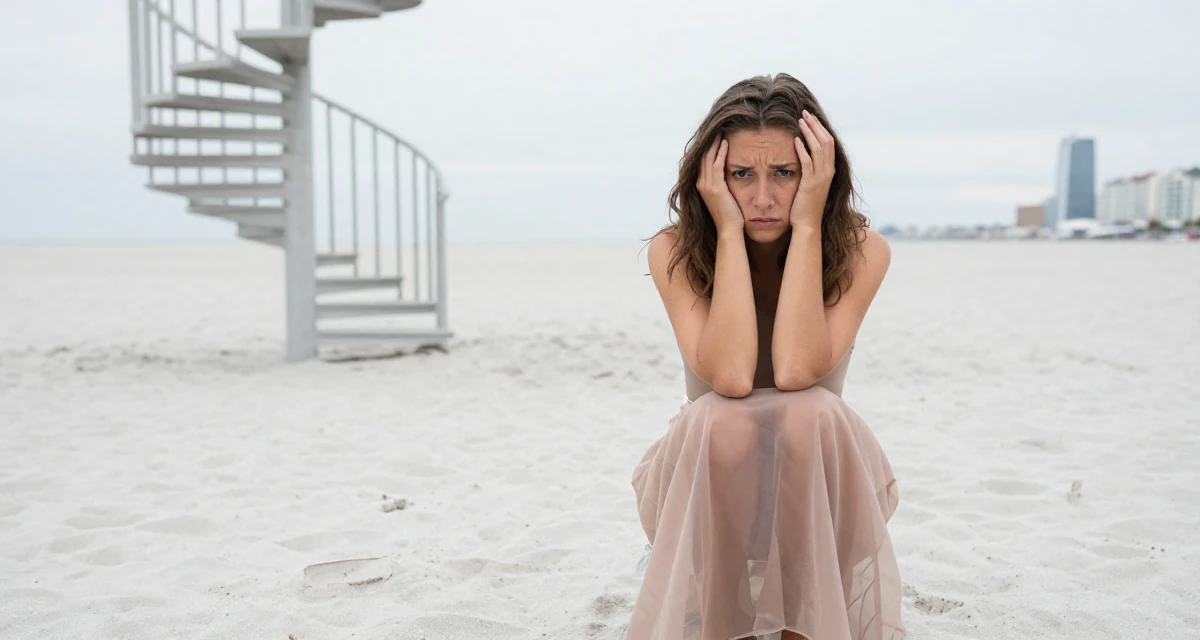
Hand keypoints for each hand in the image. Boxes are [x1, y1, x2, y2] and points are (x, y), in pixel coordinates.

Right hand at [697, 136, 743, 233]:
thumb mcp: (724, 195)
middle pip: (703, 156)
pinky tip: (726, 143)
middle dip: (710, 141)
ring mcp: (706, 185)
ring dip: (715, 143)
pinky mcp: (715, 188)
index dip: (709, 146)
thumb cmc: (731, 214)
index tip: (716, 134)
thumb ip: (723, 182)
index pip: (703, 160)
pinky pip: (716, 165)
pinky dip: (721, 153)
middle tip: (718, 127)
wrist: (730, 229)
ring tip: (721, 131)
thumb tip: (732, 171)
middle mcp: (701, 183)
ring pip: (708, 158)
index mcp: (702, 184)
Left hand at [790, 109, 835, 228]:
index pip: (828, 143)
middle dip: (815, 125)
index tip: (810, 117)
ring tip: (800, 120)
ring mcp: (821, 178)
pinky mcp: (811, 184)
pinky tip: (795, 140)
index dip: (820, 128)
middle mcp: (828, 172)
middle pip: (826, 141)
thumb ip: (811, 170)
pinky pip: (807, 162)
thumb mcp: (811, 184)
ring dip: (809, 132)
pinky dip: (802, 150)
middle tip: (805, 113)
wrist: (807, 225)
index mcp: (829, 170)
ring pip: (818, 148)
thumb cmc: (805, 206)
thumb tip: (803, 156)